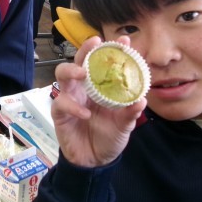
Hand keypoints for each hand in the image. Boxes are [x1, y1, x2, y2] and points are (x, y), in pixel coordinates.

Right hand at [52, 36, 146, 167]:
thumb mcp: (124, 125)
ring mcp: (70, 98)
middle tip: (95, 43)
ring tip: (82, 73)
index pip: (103, 63)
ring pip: (62, 74)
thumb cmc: (109, 137)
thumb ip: (130, 113)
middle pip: (78, 60)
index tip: (124, 40)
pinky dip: (73, 106)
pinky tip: (85, 114)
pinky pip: (61, 103)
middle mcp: (83, 88)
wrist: (94, 161)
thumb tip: (141, 100)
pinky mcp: (60, 113)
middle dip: (85, 49)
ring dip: (71, 70)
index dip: (112, 50)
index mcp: (100, 87)